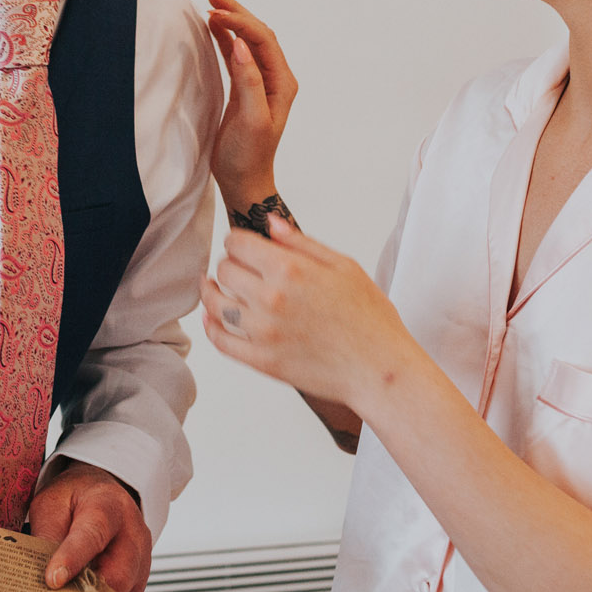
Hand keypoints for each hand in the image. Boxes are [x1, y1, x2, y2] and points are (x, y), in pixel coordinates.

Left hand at [26, 459, 151, 591]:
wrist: (103, 494)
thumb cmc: (76, 498)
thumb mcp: (52, 504)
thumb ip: (48, 535)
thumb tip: (45, 575)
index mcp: (108, 506)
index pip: (93, 536)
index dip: (72, 560)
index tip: (52, 581)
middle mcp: (133, 533)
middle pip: (117, 575)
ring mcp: (142, 557)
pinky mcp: (141, 578)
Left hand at [200, 216, 418, 408]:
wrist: (380, 368)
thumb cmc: (370, 317)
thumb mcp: (344, 266)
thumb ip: (302, 243)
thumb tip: (270, 223)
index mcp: (290, 270)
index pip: (237, 244)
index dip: (237, 240)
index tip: (242, 245)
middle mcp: (270, 299)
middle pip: (224, 270)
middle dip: (229, 264)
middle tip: (239, 267)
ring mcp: (263, 333)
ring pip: (216, 304)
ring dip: (213, 291)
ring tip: (214, 286)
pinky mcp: (262, 361)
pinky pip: (221, 341)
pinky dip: (211, 326)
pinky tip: (212, 316)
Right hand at [205, 0, 296, 212]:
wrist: (244, 180)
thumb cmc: (249, 155)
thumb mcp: (251, 120)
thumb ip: (248, 81)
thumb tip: (239, 44)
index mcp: (281, 82)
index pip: (261, 39)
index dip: (239, 22)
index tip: (214, 13)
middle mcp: (274, 77)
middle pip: (255, 33)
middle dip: (235, 10)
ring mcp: (259, 81)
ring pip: (245, 39)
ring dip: (229, 18)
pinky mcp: (244, 88)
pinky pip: (235, 54)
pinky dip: (223, 36)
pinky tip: (210, 25)